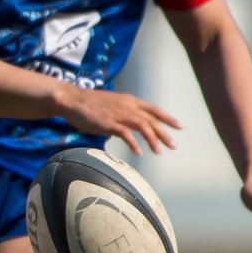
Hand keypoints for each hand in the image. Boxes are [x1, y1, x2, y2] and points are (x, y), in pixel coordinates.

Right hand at [57, 86, 181, 155]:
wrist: (72, 100)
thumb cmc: (89, 104)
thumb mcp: (111, 105)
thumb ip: (122, 113)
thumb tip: (126, 128)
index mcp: (129, 101)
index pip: (154, 109)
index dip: (167, 118)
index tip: (178, 126)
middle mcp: (128, 106)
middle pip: (151, 120)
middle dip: (164, 133)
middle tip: (173, 146)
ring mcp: (118, 114)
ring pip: (143, 126)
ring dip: (153, 139)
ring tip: (159, 151)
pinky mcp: (108, 123)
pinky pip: (126, 134)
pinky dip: (134, 143)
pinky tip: (138, 152)